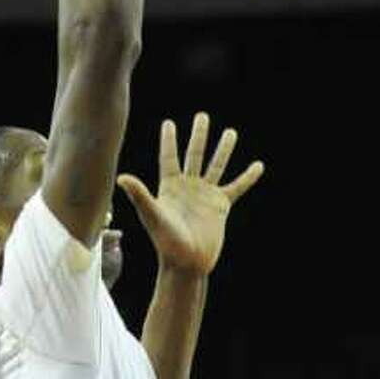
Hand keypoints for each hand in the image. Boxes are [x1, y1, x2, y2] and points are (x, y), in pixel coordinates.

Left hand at [117, 113, 263, 276]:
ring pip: (216, 166)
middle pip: (194, 155)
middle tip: (202, 116)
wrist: (187, 262)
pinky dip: (247, 177)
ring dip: (223, 149)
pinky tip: (258, 165)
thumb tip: (121, 177)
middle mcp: (188, 187)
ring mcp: (205, 195)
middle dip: (199, 135)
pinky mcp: (220, 206)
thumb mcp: (152, 215)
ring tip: (231, 132)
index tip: (169, 123)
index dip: (169, 140)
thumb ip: (140, 195)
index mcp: (169, 187)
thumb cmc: (166, 242)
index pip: (169, 157)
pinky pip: (236, 187)